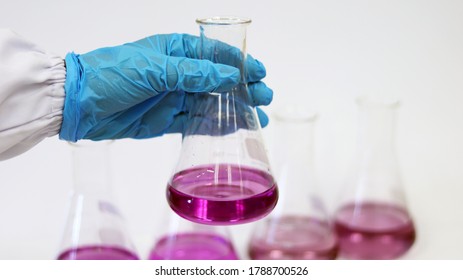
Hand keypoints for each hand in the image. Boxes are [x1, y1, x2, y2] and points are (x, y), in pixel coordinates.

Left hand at [59, 33, 272, 140]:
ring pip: (211, 103)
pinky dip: (215, 126)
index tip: (259, 72)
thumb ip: (192, 74)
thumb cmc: (112, 75)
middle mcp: (178, 73)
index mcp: (175, 51)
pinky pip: (197, 123)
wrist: (79, 105)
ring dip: (234, 109)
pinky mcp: (168, 120)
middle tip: (264, 97)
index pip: (214, 54)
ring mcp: (174, 98)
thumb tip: (228, 77)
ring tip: (258, 115)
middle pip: (218, 80)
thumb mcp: (154, 69)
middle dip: (243, 88)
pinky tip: (234, 129)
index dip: (239, 62)